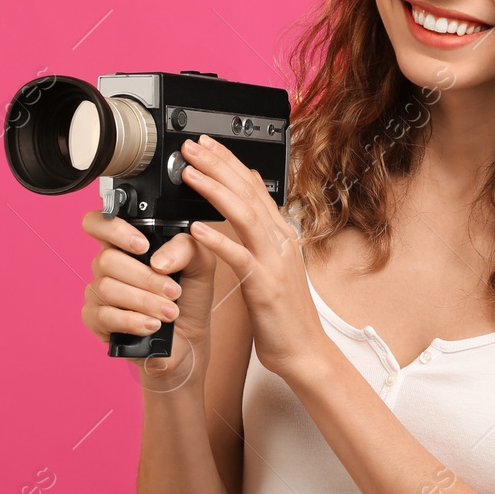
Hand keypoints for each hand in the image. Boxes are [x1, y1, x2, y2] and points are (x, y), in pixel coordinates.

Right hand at [80, 208, 217, 391]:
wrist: (189, 339)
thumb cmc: (190, 296)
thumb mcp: (200, 265)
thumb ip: (186, 247)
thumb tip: (158, 260)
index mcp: (126, 244)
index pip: (98, 223)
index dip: (113, 229)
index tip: (142, 245)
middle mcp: (107, 265)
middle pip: (107, 259)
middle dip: (146, 278)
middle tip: (174, 291)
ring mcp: (98, 292)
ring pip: (107, 288)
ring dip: (144, 301)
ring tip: (170, 312)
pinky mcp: (96, 320)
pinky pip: (104, 315)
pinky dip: (132, 320)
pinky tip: (152, 325)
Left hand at [176, 134, 325, 380]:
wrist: (304, 349)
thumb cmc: (284, 310)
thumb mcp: (275, 260)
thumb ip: (262, 227)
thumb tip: (250, 191)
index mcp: (282, 234)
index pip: (254, 186)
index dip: (229, 162)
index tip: (206, 145)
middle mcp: (281, 241)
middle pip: (248, 193)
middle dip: (219, 165)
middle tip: (192, 146)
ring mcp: (274, 262)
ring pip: (244, 216)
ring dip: (215, 191)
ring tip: (190, 174)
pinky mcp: (264, 286)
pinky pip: (239, 258)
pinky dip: (218, 240)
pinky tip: (197, 228)